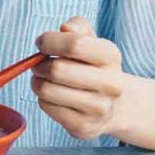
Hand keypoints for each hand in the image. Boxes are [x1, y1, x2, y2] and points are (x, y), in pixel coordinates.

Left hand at [31, 16, 127, 140]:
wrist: (117, 106)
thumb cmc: (95, 67)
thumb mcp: (92, 41)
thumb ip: (78, 27)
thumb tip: (65, 28)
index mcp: (111, 57)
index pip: (74, 44)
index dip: (49, 41)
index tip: (42, 43)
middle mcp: (110, 84)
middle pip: (57, 70)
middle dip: (39, 64)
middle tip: (40, 64)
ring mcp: (98, 109)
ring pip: (47, 90)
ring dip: (37, 81)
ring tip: (44, 78)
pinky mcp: (83, 127)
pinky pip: (46, 107)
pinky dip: (43, 98)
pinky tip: (53, 96)